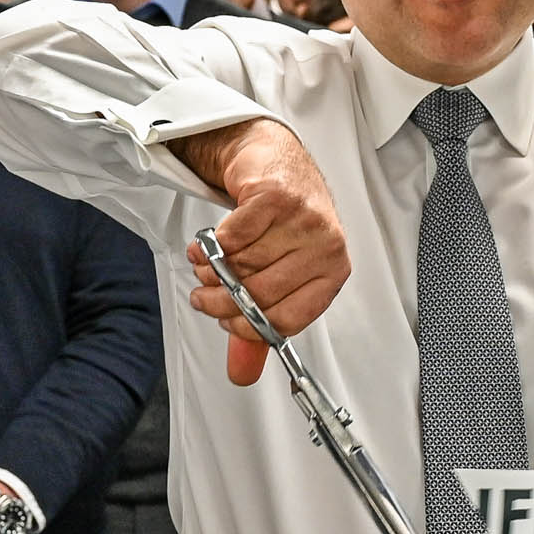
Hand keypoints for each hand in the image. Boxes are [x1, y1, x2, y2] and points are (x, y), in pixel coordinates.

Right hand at [173, 118, 348, 386]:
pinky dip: (209, 245)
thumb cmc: (281, 221)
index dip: (248, 327)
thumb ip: (258, 325)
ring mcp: (305, 219)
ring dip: (211, 271)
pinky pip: (232, 237)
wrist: (274, 158)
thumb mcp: (277, 276)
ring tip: (204, 266)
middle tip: (201, 297)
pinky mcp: (277, 196)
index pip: (287, 320)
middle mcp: (325, 247)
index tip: (226, 323)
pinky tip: (204, 245)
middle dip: (220, 301)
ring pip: (242, 265)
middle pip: (260, 294)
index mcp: (331, 273)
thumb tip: (241, 374)